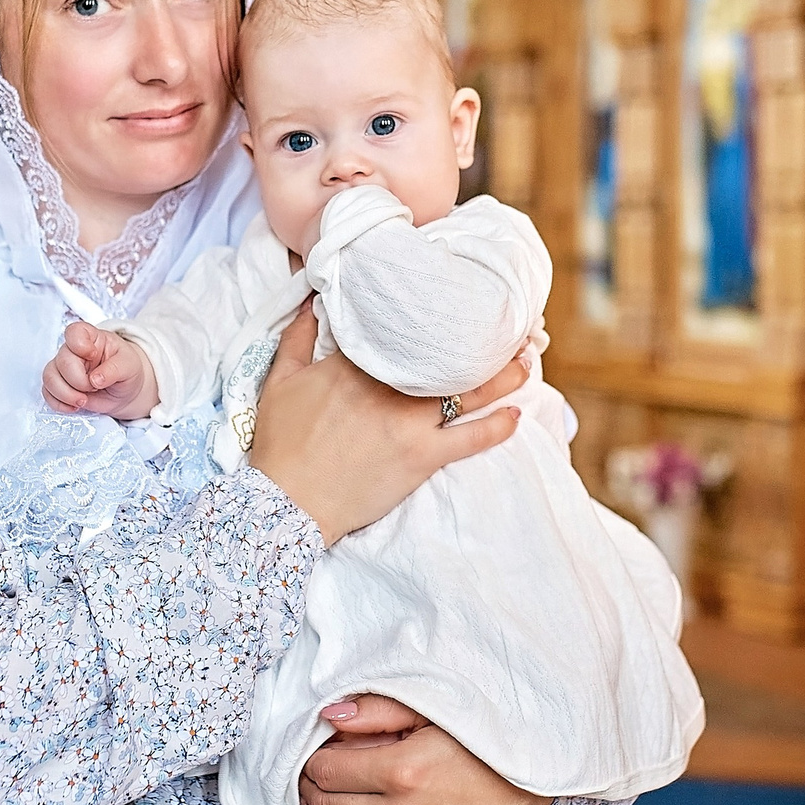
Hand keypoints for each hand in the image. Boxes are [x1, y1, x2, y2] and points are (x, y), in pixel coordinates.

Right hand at [41, 321, 158, 418]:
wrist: (127, 391)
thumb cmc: (127, 371)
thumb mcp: (129, 366)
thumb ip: (114, 369)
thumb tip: (95, 379)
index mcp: (91, 338)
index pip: (74, 332)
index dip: (79, 345)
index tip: (93, 356)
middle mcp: (73, 351)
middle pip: (62, 361)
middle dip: (78, 380)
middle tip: (94, 388)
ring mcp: (64, 369)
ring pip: (50, 377)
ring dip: (66, 394)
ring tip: (84, 401)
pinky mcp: (60, 386)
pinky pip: (48, 393)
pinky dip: (59, 403)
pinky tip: (74, 407)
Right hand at [246, 301, 526, 542]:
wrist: (286, 503)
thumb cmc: (279, 444)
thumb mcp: (278, 381)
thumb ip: (298, 337)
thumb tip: (313, 301)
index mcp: (356, 363)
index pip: (404, 328)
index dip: (435, 315)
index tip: (458, 303)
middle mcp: (389, 387)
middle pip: (447, 355)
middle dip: (482, 340)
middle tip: (509, 326)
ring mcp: (409, 422)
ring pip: (468, 392)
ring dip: (502, 377)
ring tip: (526, 362)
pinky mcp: (421, 457)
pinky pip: (470, 439)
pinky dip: (497, 428)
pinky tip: (516, 416)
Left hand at [301, 695, 550, 804]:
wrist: (520, 785)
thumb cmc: (474, 743)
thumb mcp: (429, 713)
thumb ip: (375, 711)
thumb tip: (326, 716)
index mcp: (402, 770)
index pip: (326, 771)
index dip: (311, 762)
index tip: (315, 757)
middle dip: (310, 790)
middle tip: (312, 780)